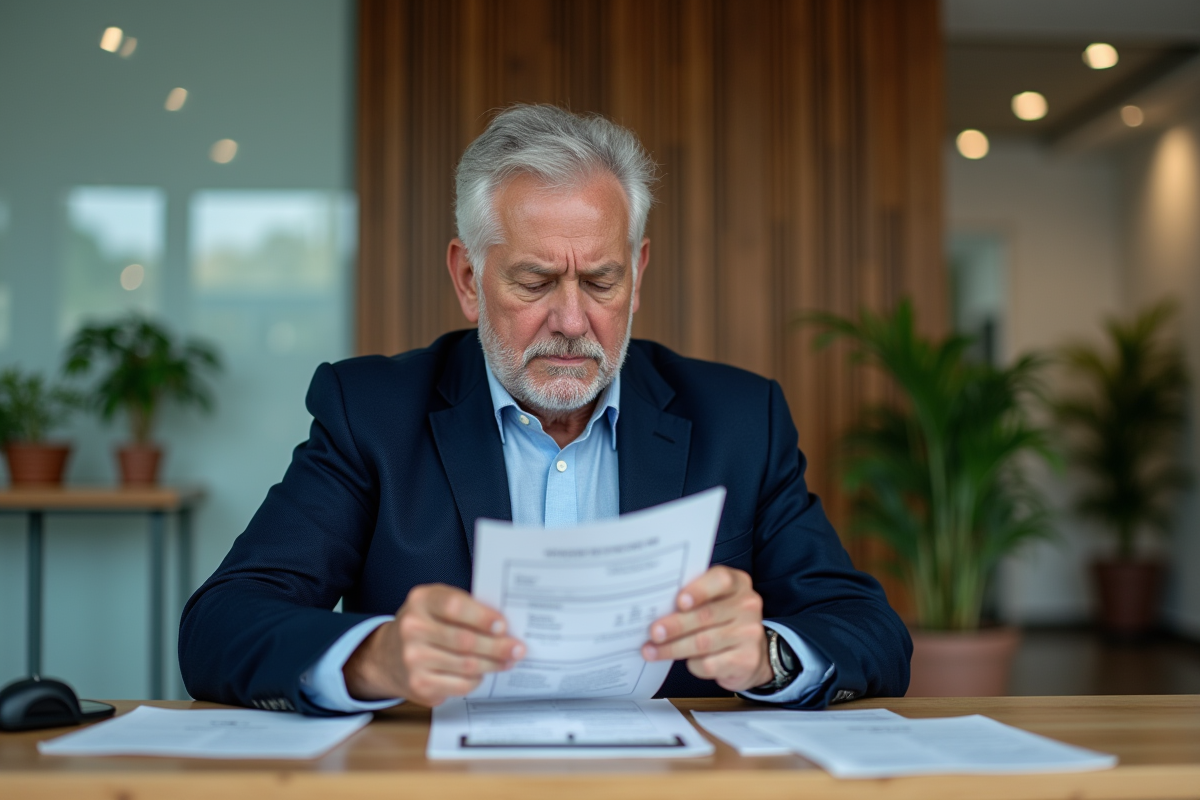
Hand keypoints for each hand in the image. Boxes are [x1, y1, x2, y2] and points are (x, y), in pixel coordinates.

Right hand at [343, 583, 524, 706]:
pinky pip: (460, 685)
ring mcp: (413, 659)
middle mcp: (413, 629)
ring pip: (466, 665)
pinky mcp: (419, 685)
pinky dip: (477, 680)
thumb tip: (504, 625)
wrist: (387, 655)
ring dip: (493, 664)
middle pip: (464, 641)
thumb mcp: (436, 604)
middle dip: (497, 646)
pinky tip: (484, 673)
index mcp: (421, 601)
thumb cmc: (424, 624)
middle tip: (518, 648)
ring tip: (508, 661)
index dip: (482, 617)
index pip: (454, 606)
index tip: (503, 625)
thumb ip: (465, 608)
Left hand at [641, 566, 772, 691]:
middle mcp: (747, 606)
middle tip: (653, 632)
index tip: (679, 602)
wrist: (754, 652)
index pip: (721, 580)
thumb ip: (693, 597)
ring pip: (703, 642)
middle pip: (707, 615)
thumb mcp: (715, 599)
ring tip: (651, 651)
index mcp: (737, 584)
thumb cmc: (723, 619)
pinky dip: (693, 664)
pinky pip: (710, 664)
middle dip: (675, 625)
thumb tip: (656, 608)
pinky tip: (685, 661)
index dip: (699, 591)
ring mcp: (749, 634)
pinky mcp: (746, 660)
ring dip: (673, 648)